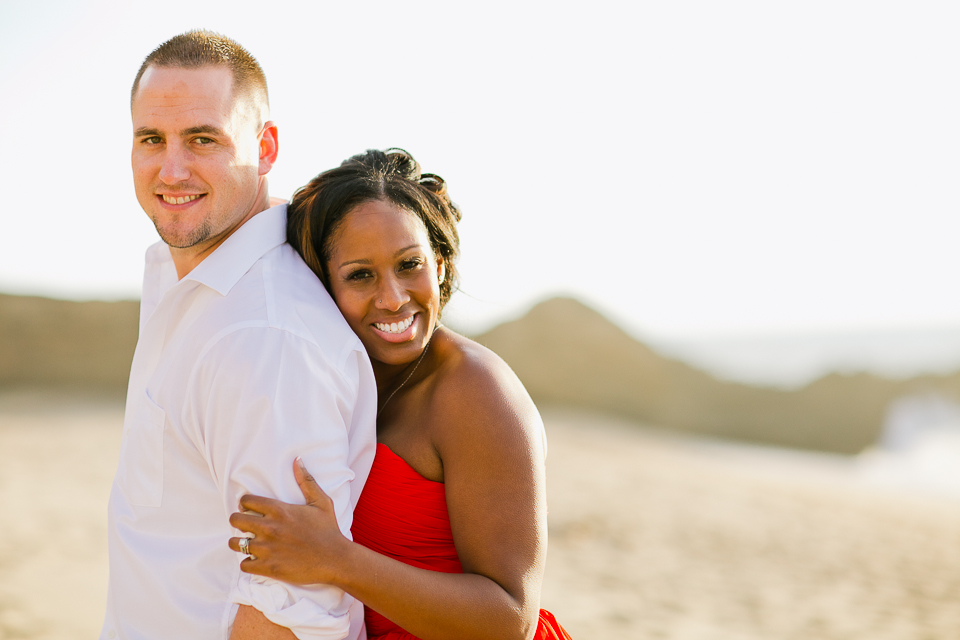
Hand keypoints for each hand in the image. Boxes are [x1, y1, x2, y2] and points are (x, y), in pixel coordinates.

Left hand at [228, 458, 349, 584]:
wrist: (335, 560)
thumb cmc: (329, 530)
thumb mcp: (321, 502)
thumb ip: (307, 481)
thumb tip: (297, 460)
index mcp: (279, 510)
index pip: (246, 501)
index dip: (245, 504)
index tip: (250, 509)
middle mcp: (269, 528)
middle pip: (235, 520)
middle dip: (238, 521)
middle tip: (246, 526)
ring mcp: (267, 549)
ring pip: (235, 543)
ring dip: (239, 543)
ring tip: (248, 544)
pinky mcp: (268, 567)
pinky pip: (244, 565)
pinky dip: (248, 563)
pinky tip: (257, 560)